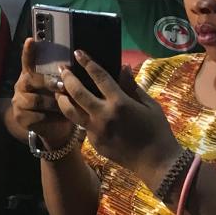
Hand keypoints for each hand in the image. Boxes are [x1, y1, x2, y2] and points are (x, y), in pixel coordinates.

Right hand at [11, 38, 75, 149]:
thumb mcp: (58, 90)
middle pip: (30, 79)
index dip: (28, 51)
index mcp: (30, 76)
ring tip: (64, 106)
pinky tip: (60, 118)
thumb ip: (59, 79)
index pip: (27, 61)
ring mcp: (18, 102)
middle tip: (62, 87)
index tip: (31, 39)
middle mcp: (21, 87)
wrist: (54, 129)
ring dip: (53, 103)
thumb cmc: (58, 104)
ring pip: (35, 100)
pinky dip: (51, 118)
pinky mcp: (20, 117)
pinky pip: (37, 116)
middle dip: (47, 82)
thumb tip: (67, 69)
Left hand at [56, 51, 181, 187]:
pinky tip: (74, 108)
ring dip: (62, 97)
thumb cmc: (157, 130)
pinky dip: (76, 114)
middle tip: (62, 69)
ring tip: (58, 89)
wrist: (155, 162)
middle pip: (76, 92)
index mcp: (120, 103)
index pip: (99, 77)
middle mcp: (103, 115)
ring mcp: (95, 130)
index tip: (78, 53)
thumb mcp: (149, 105)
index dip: (87, 63)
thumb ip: (132, 86)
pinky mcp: (93, 142)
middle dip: (67, 78)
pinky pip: (81, 125)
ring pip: (70, 111)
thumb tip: (123, 67)